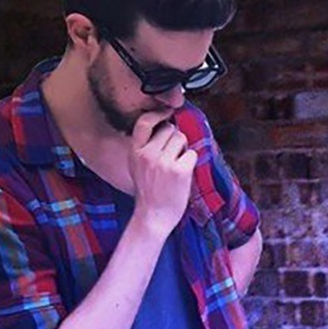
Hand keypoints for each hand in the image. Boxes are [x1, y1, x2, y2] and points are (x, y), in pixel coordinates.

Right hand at [128, 109, 194, 235]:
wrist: (153, 216)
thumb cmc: (149, 191)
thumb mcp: (137, 165)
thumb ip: (145, 146)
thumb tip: (163, 125)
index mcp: (135, 151)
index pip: (144, 122)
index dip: (158, 114)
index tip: (167, 112)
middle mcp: (147, 154)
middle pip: (170, 129)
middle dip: (175, 138)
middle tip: (172, 155)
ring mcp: (163, 162)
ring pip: (181, 138)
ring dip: (183, 149)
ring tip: (176, 164)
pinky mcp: (179, 170)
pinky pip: (192, 153)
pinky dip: (191, 161)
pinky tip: (183, 173)